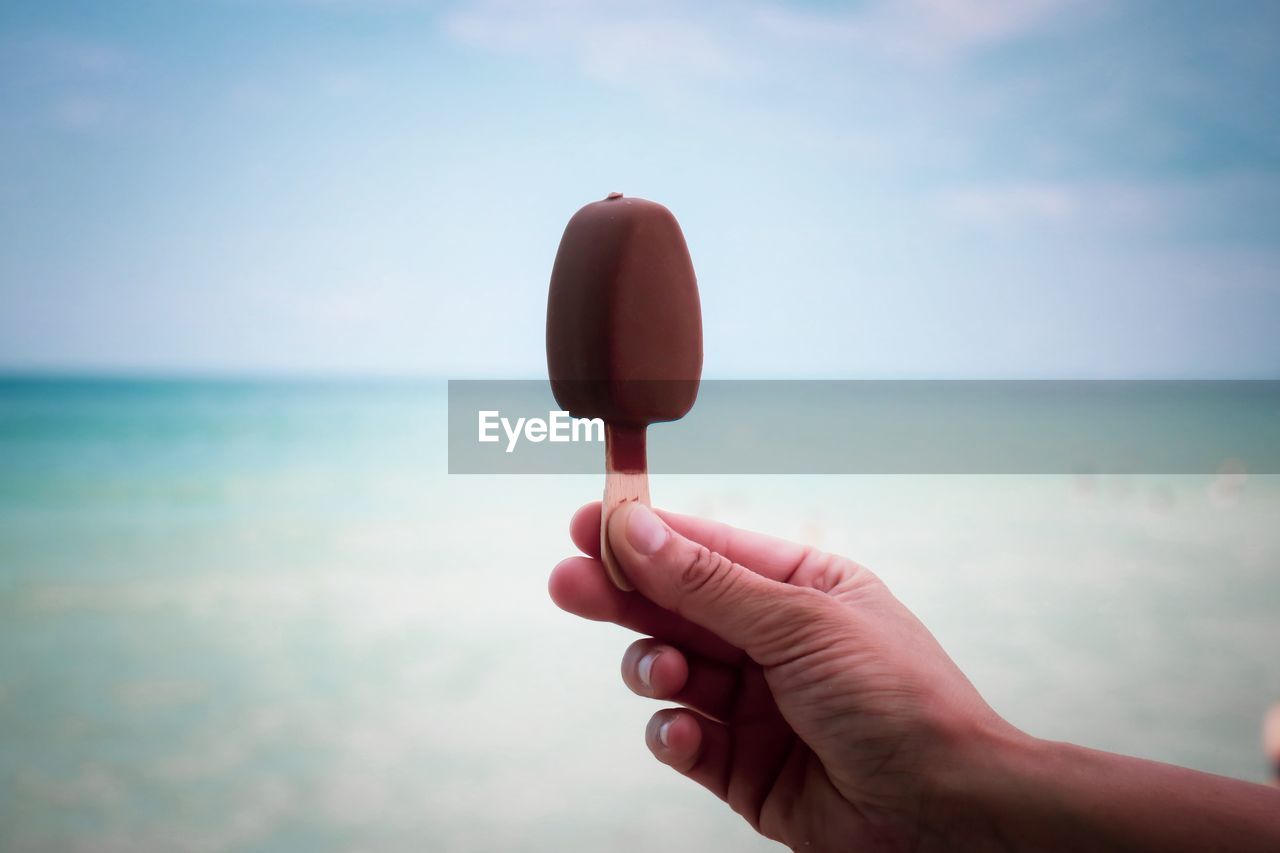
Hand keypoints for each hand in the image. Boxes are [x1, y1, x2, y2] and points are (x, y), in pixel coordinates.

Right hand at [549, 502, 1013, 850]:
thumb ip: (708, 583)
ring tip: (664, 673)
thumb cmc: (898, 699)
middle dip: (623, 595)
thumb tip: (638, 531)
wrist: (945, 811)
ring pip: (670, 670)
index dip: (645, 536)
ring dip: (656, 668)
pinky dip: (674, 735)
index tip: (586, 523)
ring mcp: (755, 704)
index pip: (707, 549)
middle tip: (569, 584)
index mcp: (801, 587)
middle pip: (676, 606)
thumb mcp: (800, 624)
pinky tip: (683, 733)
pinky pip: (683, 738)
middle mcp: (774, 641)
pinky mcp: (742, 766)